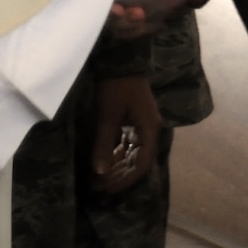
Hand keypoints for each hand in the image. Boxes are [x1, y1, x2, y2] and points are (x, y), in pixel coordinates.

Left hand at [89, 74, 161, 195]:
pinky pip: (127, 144)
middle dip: (118, 176)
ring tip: (98, 178)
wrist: (121, 58)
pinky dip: (116, 154)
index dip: (124, 181)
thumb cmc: (116, 86)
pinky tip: (104, 161)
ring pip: (132, 154)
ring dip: (117, 167)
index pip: (140, 166)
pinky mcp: (133, 119)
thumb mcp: (108, 116)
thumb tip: (100, 172)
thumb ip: (104, 144)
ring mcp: (142, 125)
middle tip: (98, 188)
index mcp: (149, 131)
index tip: (107, 190)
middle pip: (137, 162)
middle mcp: (150, 131)